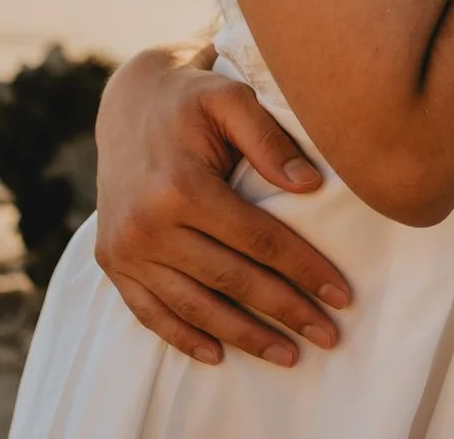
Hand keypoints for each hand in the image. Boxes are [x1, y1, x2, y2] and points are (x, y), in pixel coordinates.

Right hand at [92, 43, 352, 365]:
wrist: (127, 102)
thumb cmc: (193, 98)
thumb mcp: (233, 98)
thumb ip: (271, 139)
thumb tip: (311, 185)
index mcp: (182, 186)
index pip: (259, 241)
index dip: (305, 270)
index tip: (342, 296)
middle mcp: (148, 224)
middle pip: (232, 280)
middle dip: (285, 311)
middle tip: (329, 337)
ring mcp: (125, 248)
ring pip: (194, 306)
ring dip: (243, 337)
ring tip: (288, 355)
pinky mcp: (111, 261)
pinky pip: (149, 312)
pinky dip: (183, 337)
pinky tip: (218, 355)